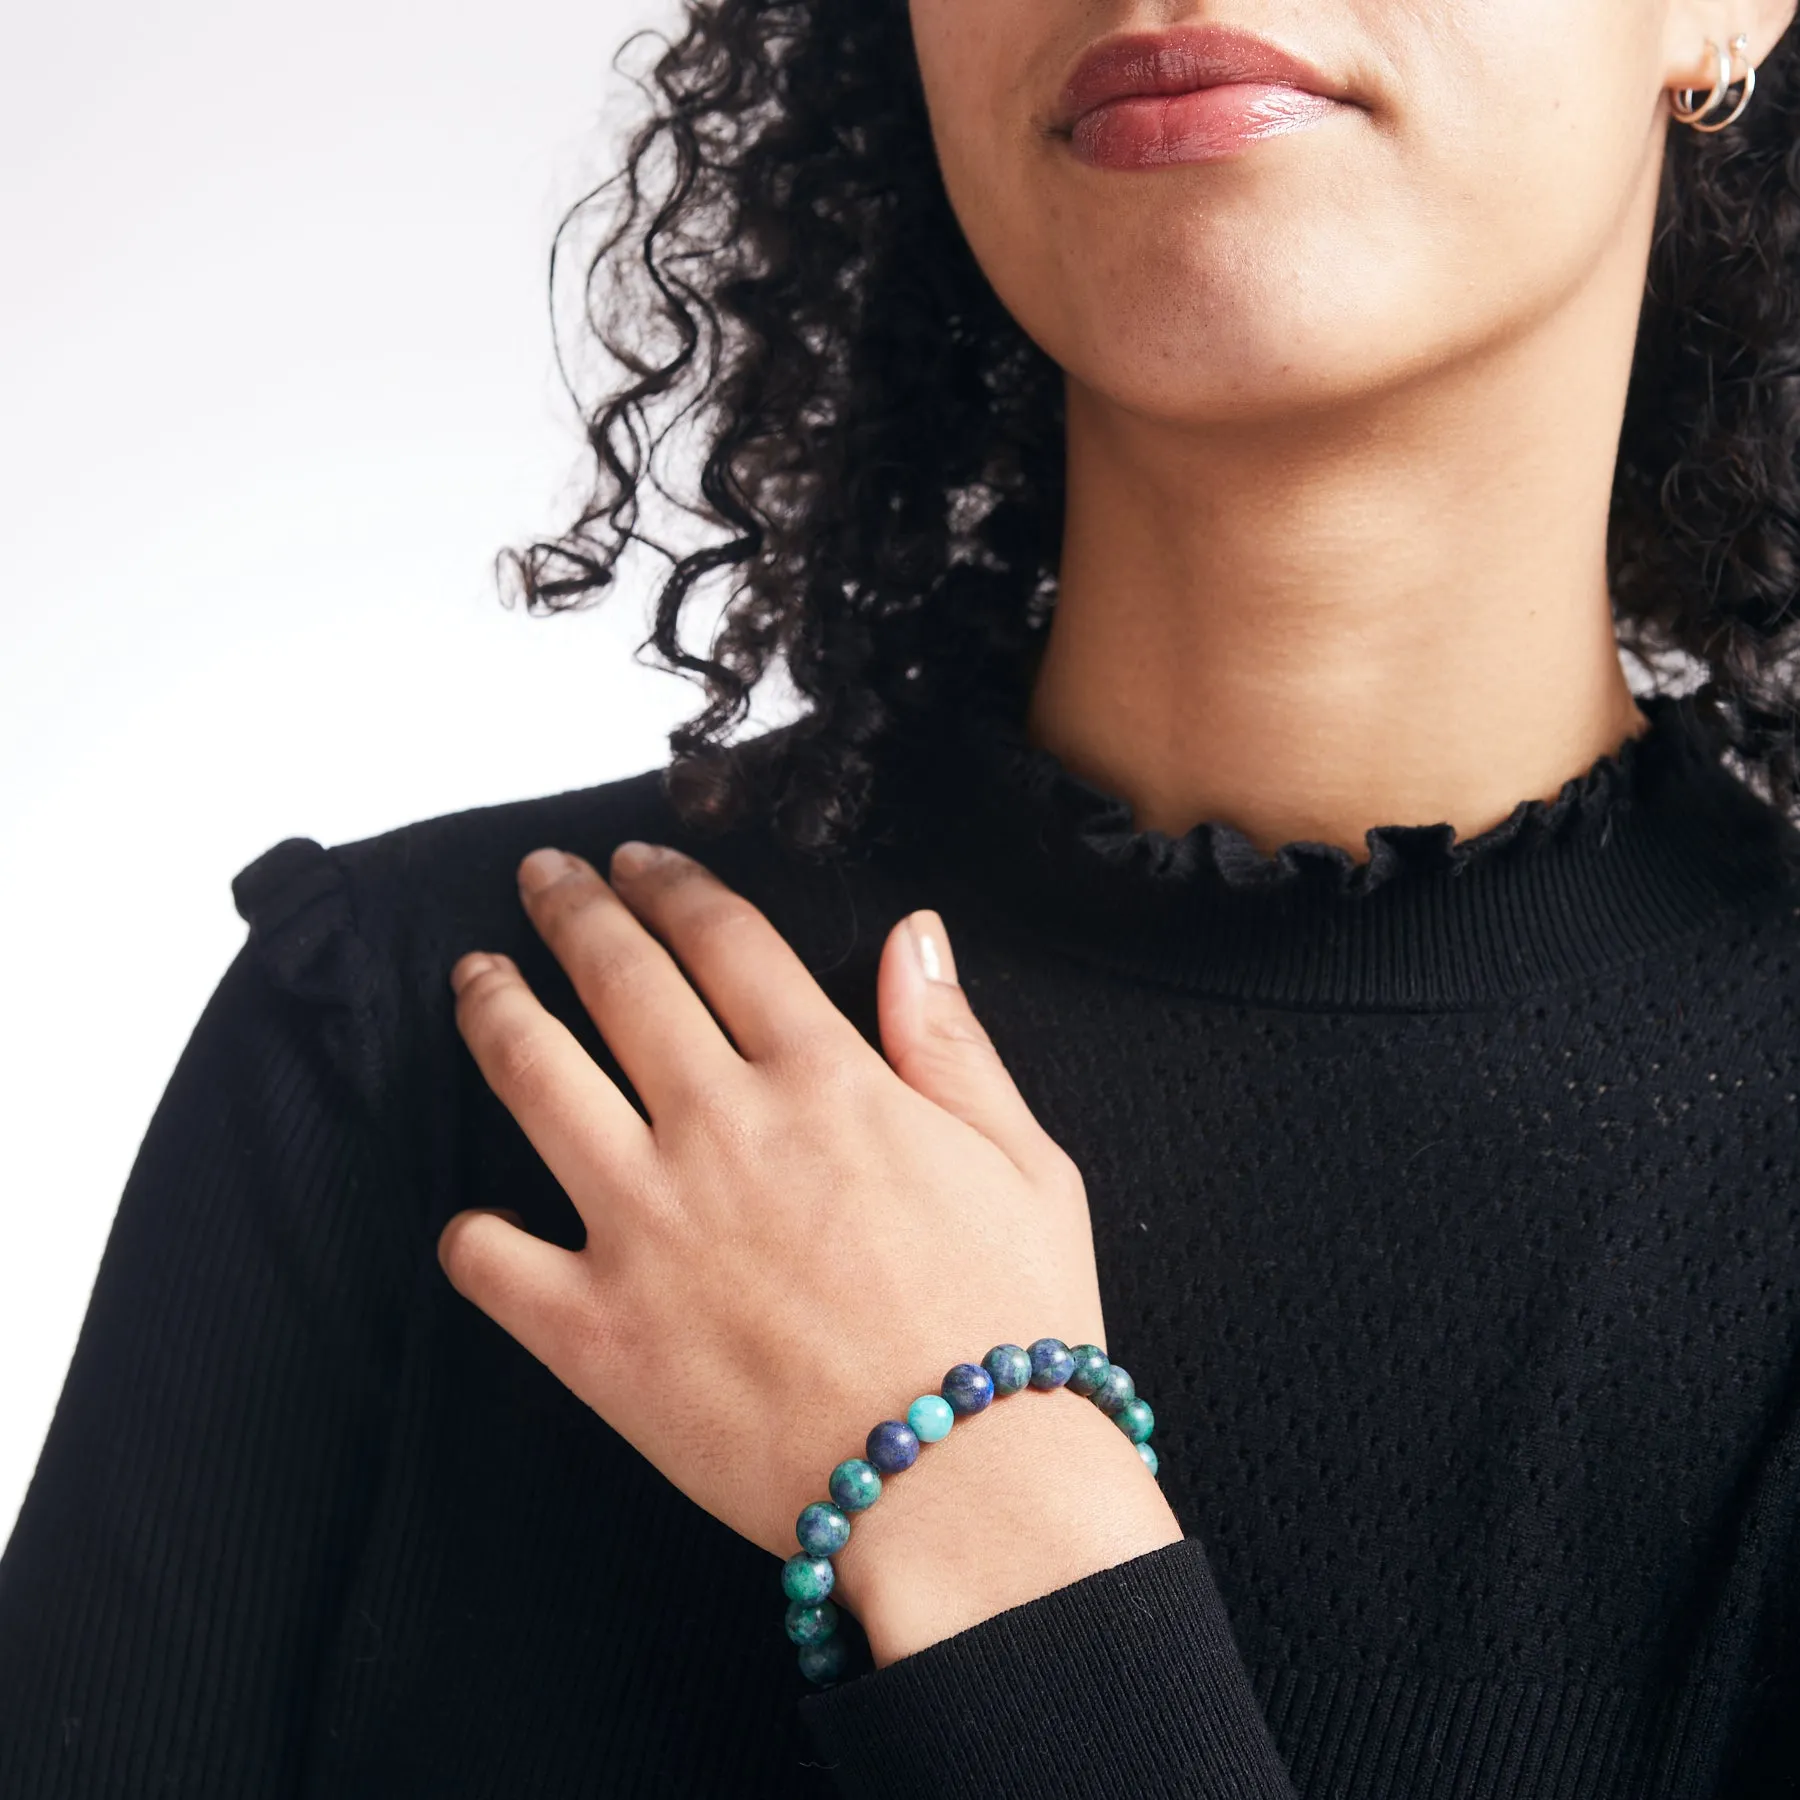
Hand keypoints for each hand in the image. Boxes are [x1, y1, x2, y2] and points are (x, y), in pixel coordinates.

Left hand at [437, 841, 1148, 1599]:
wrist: (969, 1487)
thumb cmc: (1010, 1325)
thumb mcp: (1023, 1160)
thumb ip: (950, 1040)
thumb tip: (914, 935)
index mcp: (825, 1081)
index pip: (721, 938)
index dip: (668, 883)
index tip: (637, 861)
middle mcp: (723, 1129)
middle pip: (616, 978)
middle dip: (568, 908)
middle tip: (540, 878)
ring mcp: (646, 1225)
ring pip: (534, 1076)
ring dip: (493, 1010)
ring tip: (474, 978)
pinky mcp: (597, 1332)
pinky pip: (493, 1260)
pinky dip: (473, 1235)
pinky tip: (477, 1224)